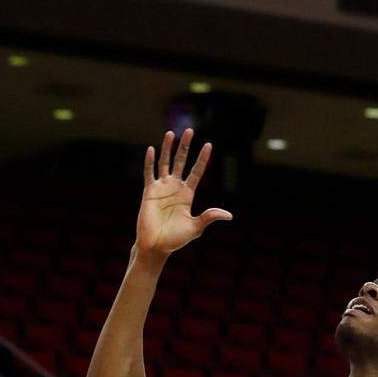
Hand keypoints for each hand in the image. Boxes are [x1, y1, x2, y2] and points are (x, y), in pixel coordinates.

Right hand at [135, 128, 231, 261]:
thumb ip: (209, 217)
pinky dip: (149, 162)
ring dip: (168, 148)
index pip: (196, 172)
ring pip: (165, 163)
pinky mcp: (148, 192)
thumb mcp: (196, 227)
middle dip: (186, 147)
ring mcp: (161, 188)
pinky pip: (149, 173)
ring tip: (172, 133)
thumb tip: (229, 215)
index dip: (202, 159)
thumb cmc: (175, 239)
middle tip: (190, 130)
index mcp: (187, 194)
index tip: (209, 145)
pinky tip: (151, 149)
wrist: (156, 246)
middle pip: (181, 162)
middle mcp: (175, 188)